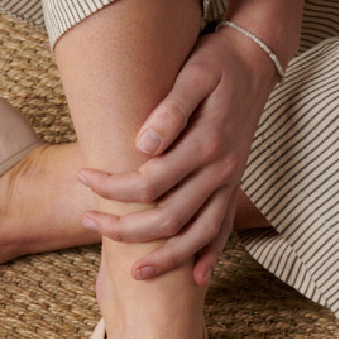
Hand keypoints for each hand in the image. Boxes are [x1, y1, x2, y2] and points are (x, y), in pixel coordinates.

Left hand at [78, 25, 280, 284]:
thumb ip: (170, 110)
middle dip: (125, 229)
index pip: (150, 182)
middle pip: (169, 218)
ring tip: (134, 273)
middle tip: (89, 222)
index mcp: (207, 144)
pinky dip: (211, 256)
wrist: (255, 59)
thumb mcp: (194, 74)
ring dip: (166, 258)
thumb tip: (143, 145)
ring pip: (198, 236)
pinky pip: (224, 230)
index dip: (113, 187)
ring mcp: (229, 182)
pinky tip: (195, 279)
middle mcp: (221, 171)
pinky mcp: (233, 186)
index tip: (83, 177)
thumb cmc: (216, 63)